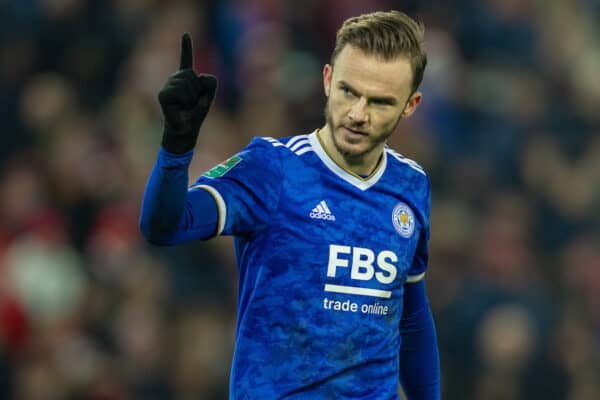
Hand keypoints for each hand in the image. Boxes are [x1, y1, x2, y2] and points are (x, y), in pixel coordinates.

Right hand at [158, 33, 217, 153]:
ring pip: (189, 84)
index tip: (185, 34)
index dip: (186, 47)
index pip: (186, 59)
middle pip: (194, 76)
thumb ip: (211, 82)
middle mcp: (175, 78)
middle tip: (192, 102)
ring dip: (192, 98)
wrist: (186, 129)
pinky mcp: (163, 94)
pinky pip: (181, 92)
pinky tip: (179, 107)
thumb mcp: (208, 96)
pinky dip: (185, 100)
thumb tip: (200, 77)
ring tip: (186, 106)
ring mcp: (167, 85)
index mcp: (186, 77)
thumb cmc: (196, 113)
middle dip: (199, 91)